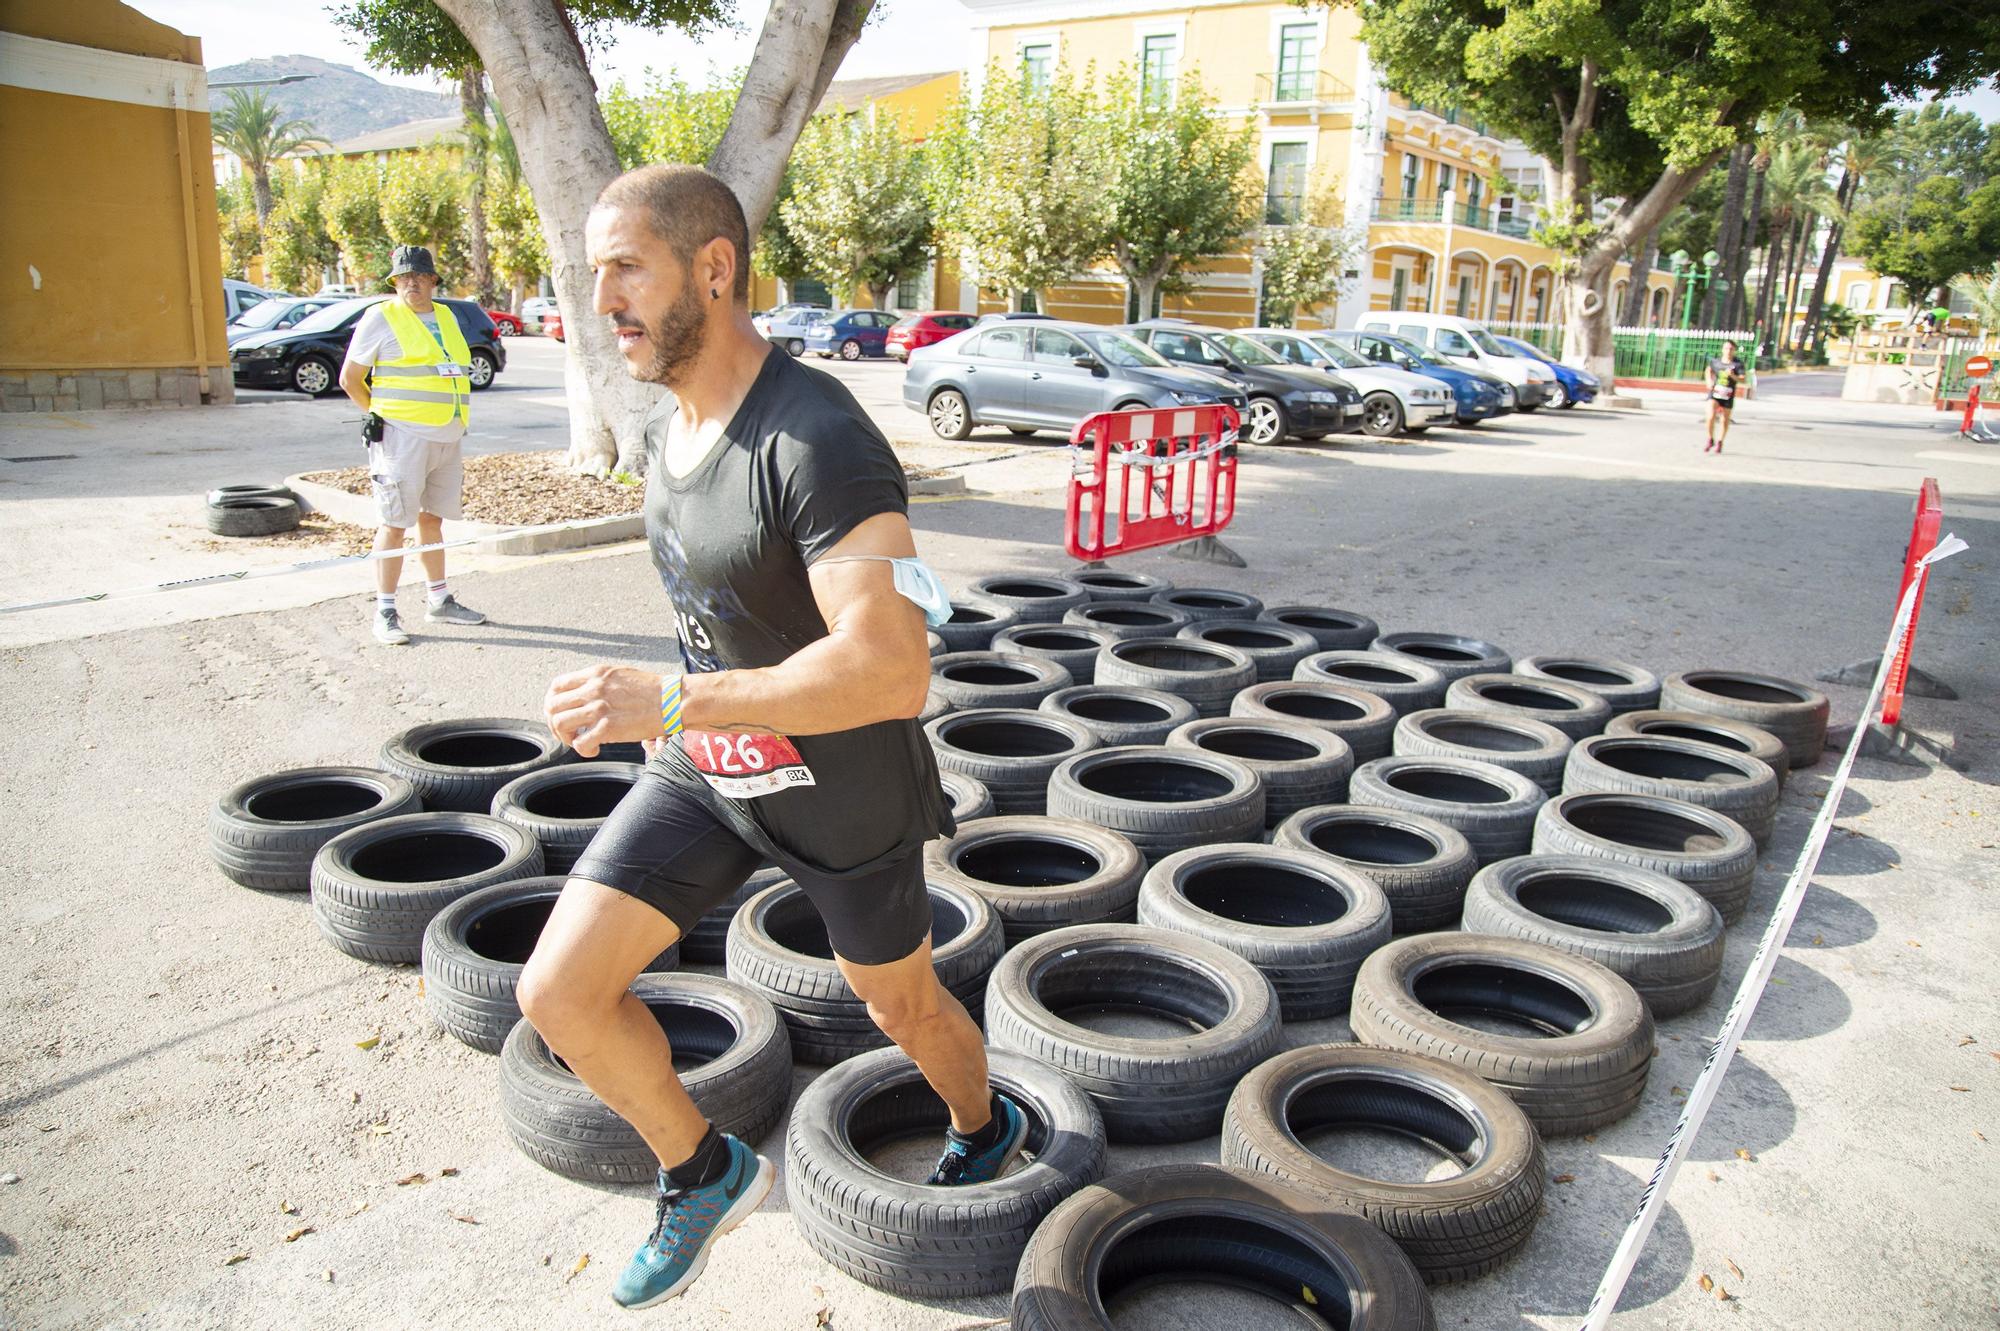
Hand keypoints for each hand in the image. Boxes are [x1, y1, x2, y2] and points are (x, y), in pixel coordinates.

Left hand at [544, 664, 664, 757]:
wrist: (673, 700)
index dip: (553, 702)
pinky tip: (595, 750)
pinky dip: (583, 750)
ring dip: (566, 737)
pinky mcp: (608, 728)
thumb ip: (599, 682)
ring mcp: (599, 708)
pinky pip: (580, 743)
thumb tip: (584, 694)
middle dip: (554, 723)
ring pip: (560, 723)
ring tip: (579, 740)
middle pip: (552, 706)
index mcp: (595, 674)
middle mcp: (593, 689)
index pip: (557, 685)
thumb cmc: (652, 690)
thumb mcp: (620, 674)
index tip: (561, 713)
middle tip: (568, 732)